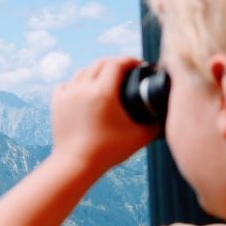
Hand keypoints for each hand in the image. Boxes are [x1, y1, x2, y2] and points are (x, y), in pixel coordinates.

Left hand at [52, 57, 158, 174]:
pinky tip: (84, 91)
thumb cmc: (108, 151)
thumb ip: (157, 125)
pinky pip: (67, 84)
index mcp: (103, 92)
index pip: (117, 64)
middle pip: (100, 63)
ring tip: (107, 80)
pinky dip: (77, 84)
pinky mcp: (57, 103)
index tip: (139, 65)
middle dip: (115, 64)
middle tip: (127, 72)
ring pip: (83, 72)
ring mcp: (68, 94)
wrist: (76, 163)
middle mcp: (83, 88)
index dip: (130, 61)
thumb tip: (168, 116)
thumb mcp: (139, 137)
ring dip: (96, 72)